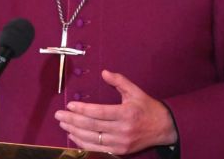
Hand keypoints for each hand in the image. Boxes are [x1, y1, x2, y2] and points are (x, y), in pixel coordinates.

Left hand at [54, 70, 177, 154]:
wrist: (163, 128)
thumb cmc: (147, 107)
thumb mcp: (135, 91)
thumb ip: (119, 81)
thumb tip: (104, 72)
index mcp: (126, 113)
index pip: (99, 112)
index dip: (83, 109)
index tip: (70, 105)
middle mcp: (122, 130)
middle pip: (92, 126)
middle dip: (72, 120)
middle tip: (59, 115)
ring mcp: (120, 143)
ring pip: (92, 139)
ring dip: (74, 132)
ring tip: (63, 124)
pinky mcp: (120, 151)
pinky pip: (97, 149)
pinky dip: (83, 143)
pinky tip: (73, 136)